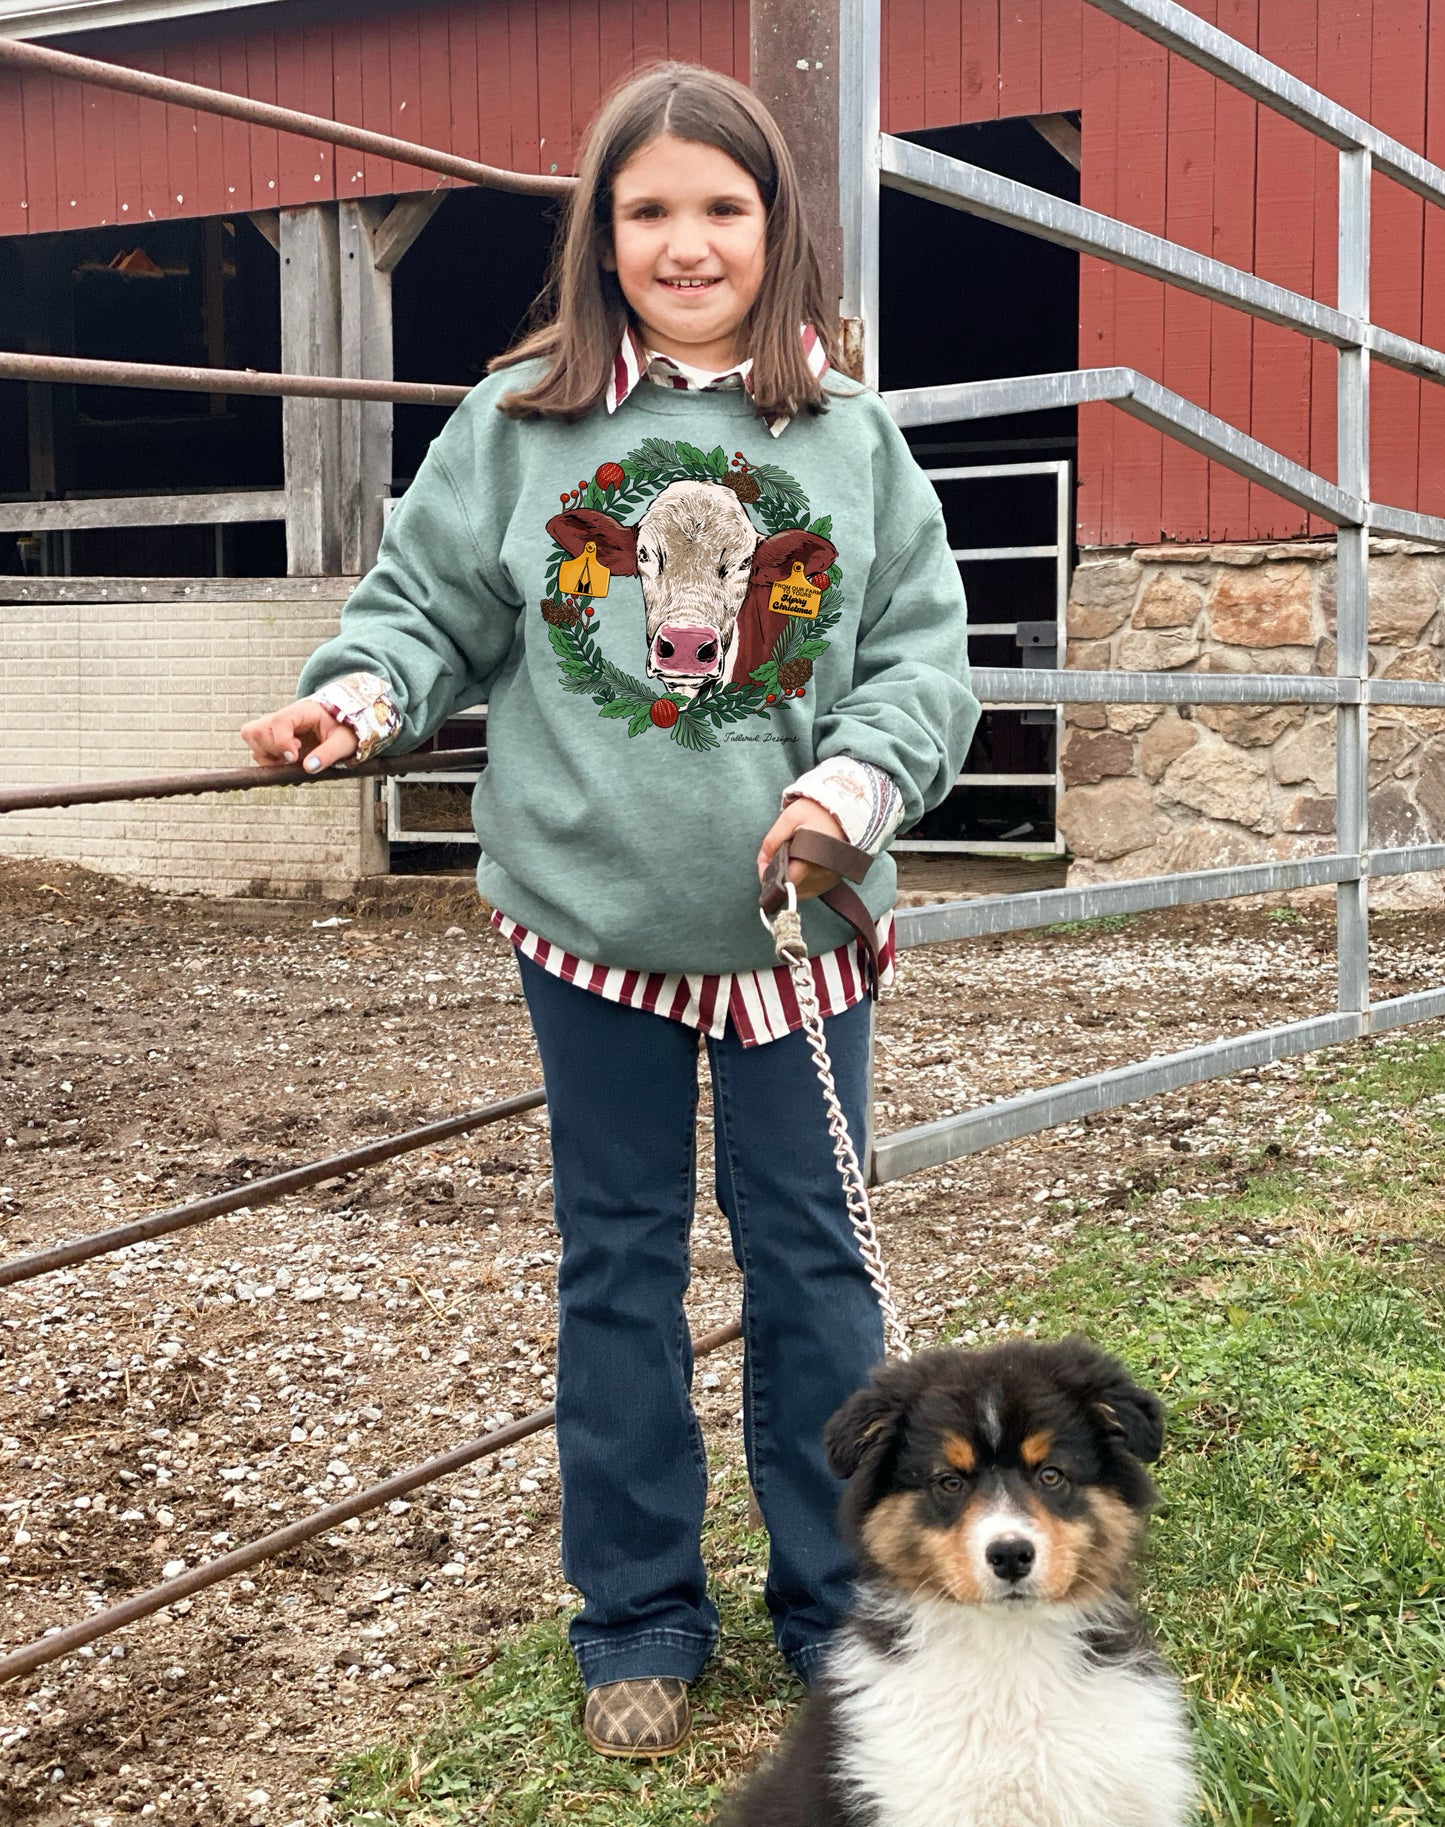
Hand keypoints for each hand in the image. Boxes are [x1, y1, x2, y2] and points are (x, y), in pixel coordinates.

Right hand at [239, 699, 357, 772]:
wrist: (342, 725)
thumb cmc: (345, 729)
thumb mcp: (344, 742)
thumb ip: (328, 753)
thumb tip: (309, 768)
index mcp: (302, 711)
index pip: (278, 721)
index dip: (281, 742)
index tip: (294, 758)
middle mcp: (283, 716)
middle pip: (256, 730)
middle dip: (271, 750)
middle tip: (294, 757)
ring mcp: (274, 726)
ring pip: (251, 738)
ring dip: (267, 756)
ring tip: (291, 759)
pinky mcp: (271, 737)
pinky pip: (256, 749)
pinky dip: (268, 760)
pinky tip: (286, 762)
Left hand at [757, 799, 845, 900]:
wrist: (844, 811)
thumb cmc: (817, 813)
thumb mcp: (789, 818)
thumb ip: (772, 840)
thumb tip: (763, 860)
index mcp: (811, 860)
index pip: (785, 881)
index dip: (769, 876)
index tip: (764, 865)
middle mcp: (823, 874)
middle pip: (791, 887)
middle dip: (777, 875)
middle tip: (775, 856)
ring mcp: (830, 879)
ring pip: (800, 890)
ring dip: (789, 878)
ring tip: (790, 856)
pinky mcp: (833, 880)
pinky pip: (811, 888)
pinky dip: (801, 880)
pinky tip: (799, 864)